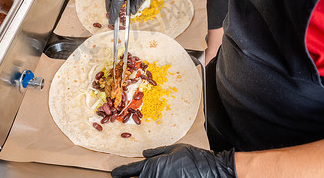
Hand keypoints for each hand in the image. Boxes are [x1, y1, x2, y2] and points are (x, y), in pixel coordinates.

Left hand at [111, 144, 235, 177]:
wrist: (210, 171)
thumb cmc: (192, 158)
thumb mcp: (174, 149)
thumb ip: (157, 152)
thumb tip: (144, 154)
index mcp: (153, 165)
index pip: (132, 170)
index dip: (121, 172)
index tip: (113, 174)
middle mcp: (155, 177)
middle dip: (133, 177)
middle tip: (124, 176)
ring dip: (145, 177)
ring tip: (157, 172)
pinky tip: (163, 174)